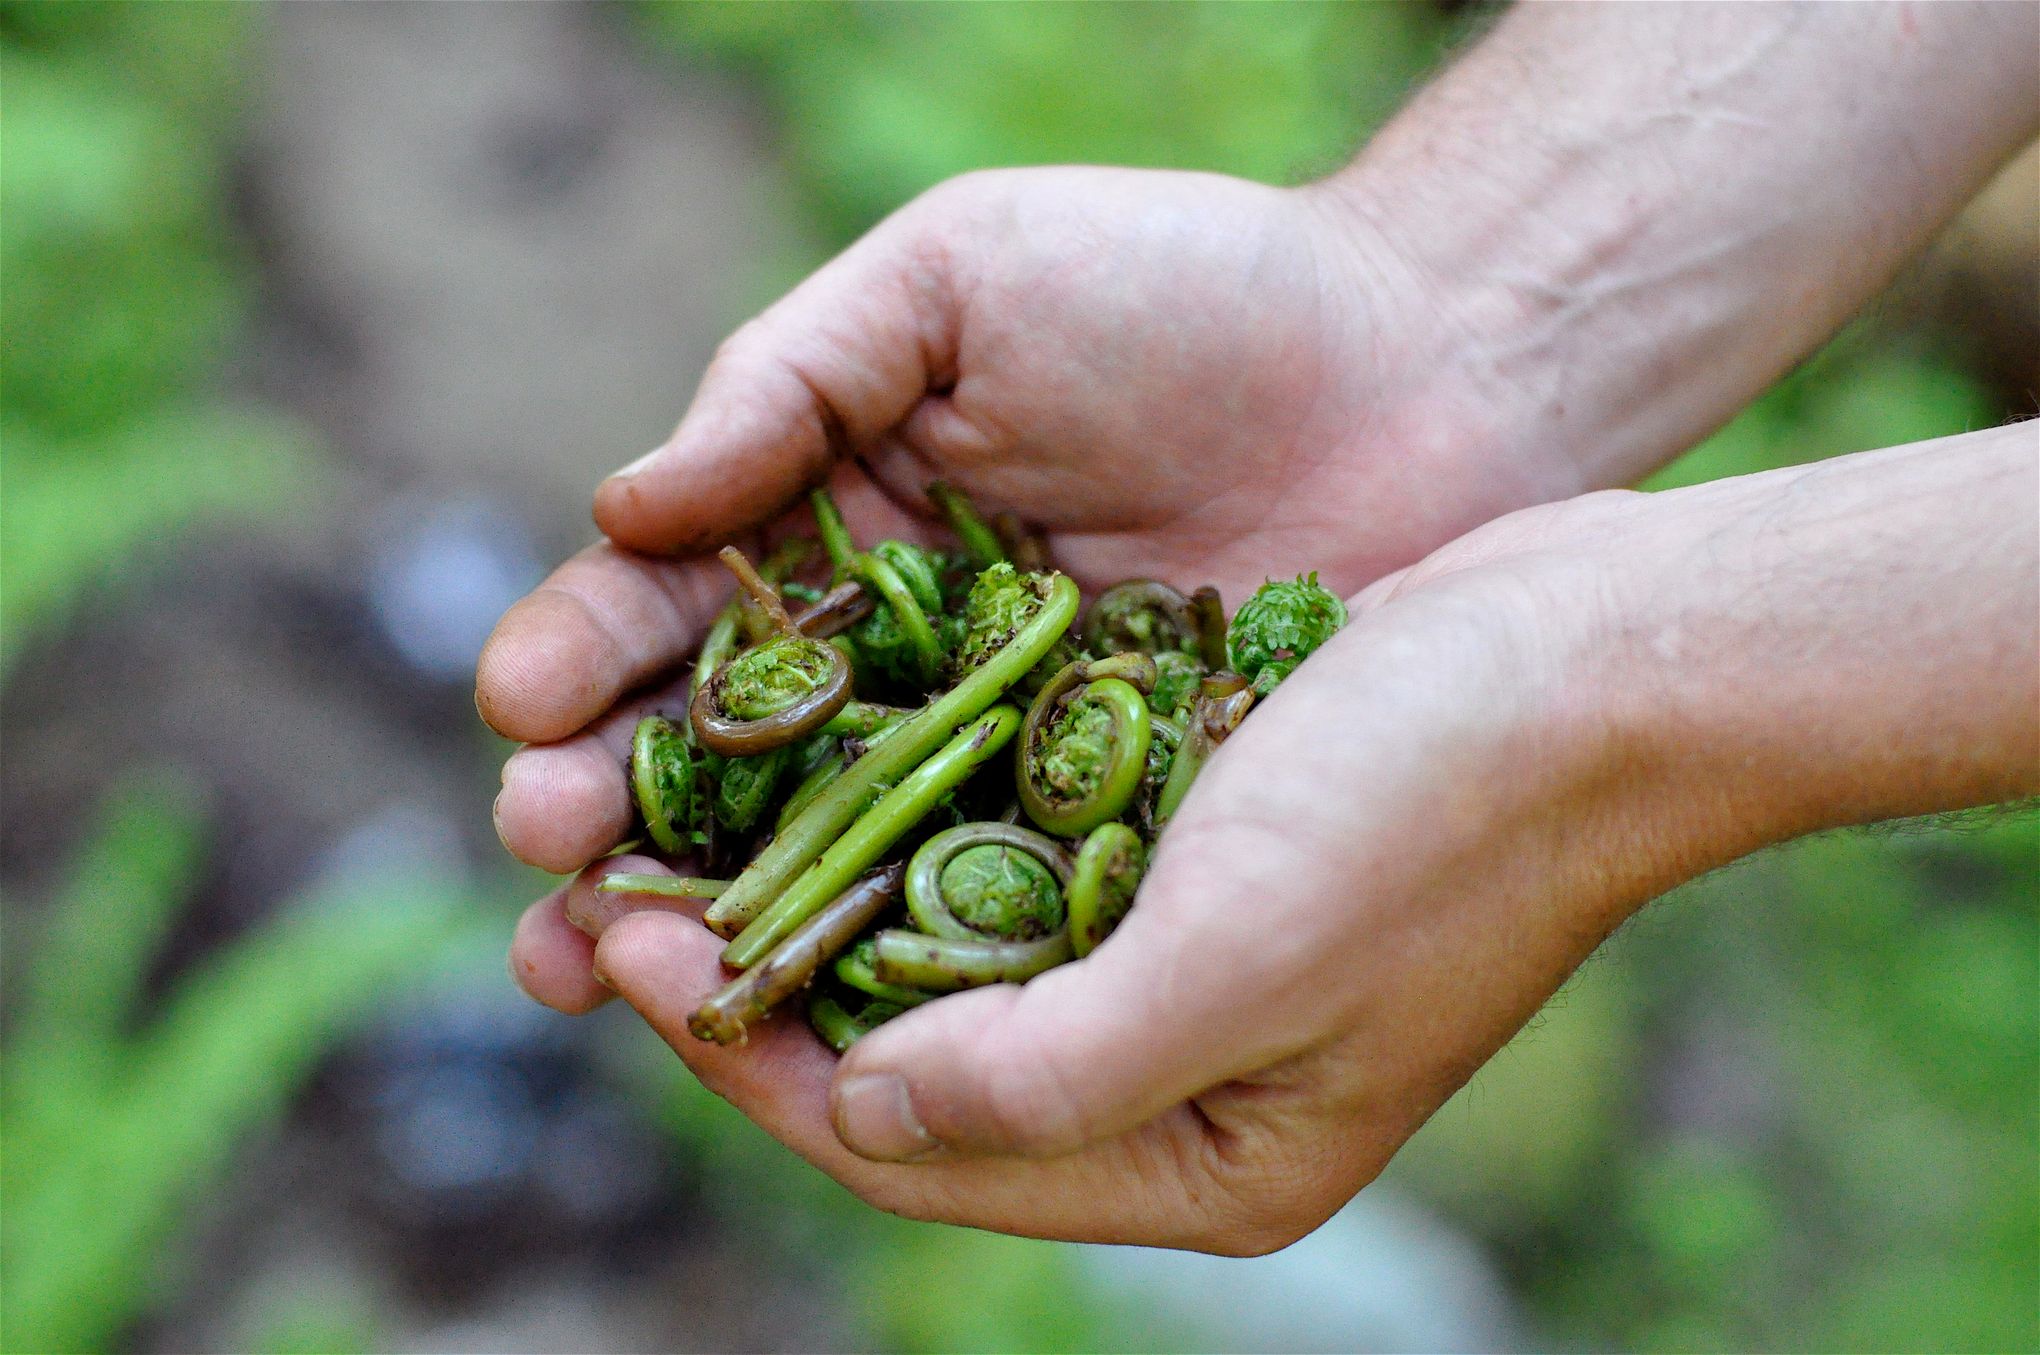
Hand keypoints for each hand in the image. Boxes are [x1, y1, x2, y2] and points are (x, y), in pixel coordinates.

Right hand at [479, 164, 1584, 876]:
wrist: (1433, 365)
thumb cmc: (1192, 291)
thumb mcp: (966, 275)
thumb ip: (793, 374)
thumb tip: (628, 505)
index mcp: (836, 520)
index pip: (672, 607)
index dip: (586, 660)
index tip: (524, 706)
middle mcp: (896, 658)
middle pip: (718, 758)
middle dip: (612, 810)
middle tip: (547, 859)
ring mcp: (996, 760)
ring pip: (821, 859)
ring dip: (705, 912)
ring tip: (606, 964)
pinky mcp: (1102, 836)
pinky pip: (972, 909)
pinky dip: (881, 961)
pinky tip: (796, 1002)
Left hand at [505, 425, 2035, 1250]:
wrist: (1602, 647)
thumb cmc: (1445, 807)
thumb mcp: (1251, 956)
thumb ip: (1049, 1070)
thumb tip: (863, 1108)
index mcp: (1201, 1156)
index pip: (919, 1145)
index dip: (754, 1058)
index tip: (631, 953)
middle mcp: (1175, 1072)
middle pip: (904, 1048)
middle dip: (749, 975)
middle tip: (601, 886)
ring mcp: (1177, 953)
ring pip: (933, 941)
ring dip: (802, 880)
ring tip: (663, 815)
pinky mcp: (1181, 841)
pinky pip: (996, 843)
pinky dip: (897, 805)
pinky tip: (808, 737)